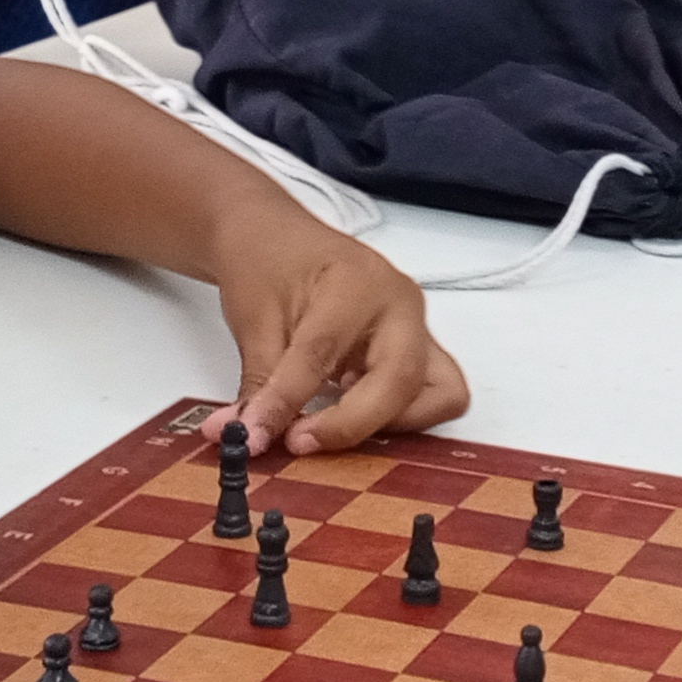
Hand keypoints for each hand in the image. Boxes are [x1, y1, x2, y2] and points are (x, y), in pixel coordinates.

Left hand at [211, 213, 470, 457]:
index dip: (288, 402)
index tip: (255, 435)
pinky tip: (347, 409)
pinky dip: (396, 417)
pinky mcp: (420, 352)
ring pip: (436, 396)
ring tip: (328, 423)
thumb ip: (258, 385)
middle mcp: (401, 306)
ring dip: (387, 423)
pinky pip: (432, 398)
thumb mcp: (253, 321)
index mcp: (358, 282)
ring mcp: (419, 329)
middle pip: (399, 381)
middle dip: (351, 423)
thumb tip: (245, 438)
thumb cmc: (269, 264)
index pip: (323, 354)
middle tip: (298, 441)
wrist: (278, 239)